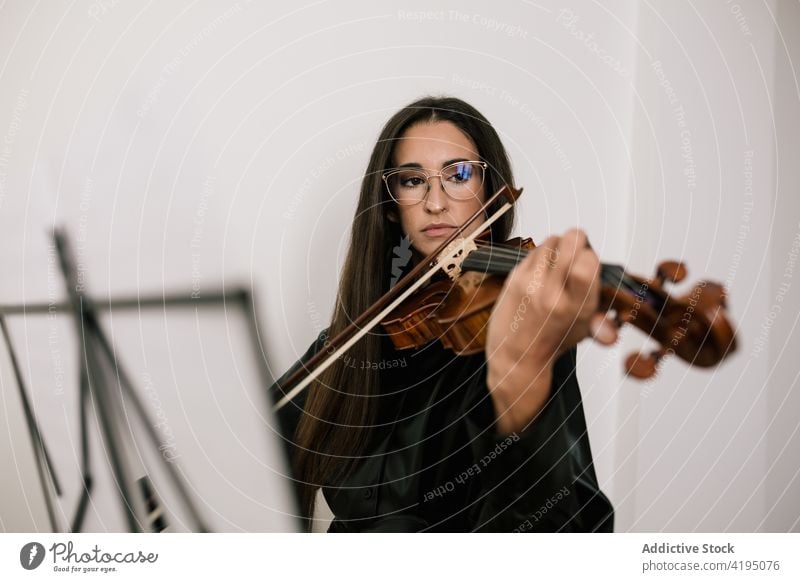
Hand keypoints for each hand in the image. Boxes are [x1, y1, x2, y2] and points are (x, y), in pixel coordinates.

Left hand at [485, 228, 617, 433]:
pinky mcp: (514, 277)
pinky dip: (541, 255)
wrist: (514, 356)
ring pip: (552, 241)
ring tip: (557, 265)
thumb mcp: (583, 332)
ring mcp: (530, 283)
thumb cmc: (551, 341)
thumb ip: (602, 324)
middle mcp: (552, 293)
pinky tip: (541, 271)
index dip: (591, 256)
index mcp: (575, 306)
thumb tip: (610, 333)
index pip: (588, 261)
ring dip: (558, 247)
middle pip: (571, 241)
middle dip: (578, 242)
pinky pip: (533, 250)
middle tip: (575, 254)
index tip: (588, 264)